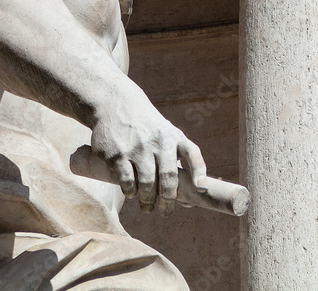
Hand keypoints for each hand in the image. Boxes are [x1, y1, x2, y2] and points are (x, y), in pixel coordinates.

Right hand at [90, 89, 206, 215]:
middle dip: (168, 201)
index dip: (198, 173)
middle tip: (165, 212)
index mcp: (173, 137)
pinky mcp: (117, 154)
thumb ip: (180, 158)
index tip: (201, 189)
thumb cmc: (148, 127)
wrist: (116, 105)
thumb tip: (196, 192)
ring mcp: (137, 148)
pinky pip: (127, 181)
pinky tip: (131, 194)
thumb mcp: (168, 133)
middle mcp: (157, 142)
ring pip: (146, 183)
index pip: (191, 154)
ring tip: (147, 207)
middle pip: (167, 178)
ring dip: (147, 200)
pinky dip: (131, 192)